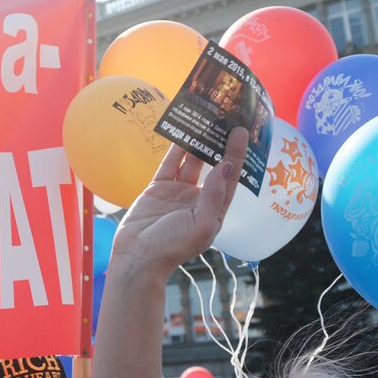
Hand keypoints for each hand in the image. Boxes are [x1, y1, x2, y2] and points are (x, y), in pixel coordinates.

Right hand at [111, 128, 247, 276]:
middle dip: (219, 144)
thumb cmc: (172, 247)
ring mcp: (178, 192)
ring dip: (198, 142)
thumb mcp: (202, 224)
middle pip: (213, 165)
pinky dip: (175, 148)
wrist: (137, 258)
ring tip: (205, 119)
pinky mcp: (158, 188)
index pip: (229, 177)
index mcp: (214, 210)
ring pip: (192, 161)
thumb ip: (214, 195)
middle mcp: (198, 198)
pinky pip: (170, 164)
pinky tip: (181, 131)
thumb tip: (226, 166)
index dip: (236, 155)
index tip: (240, 132)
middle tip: (225, 119)